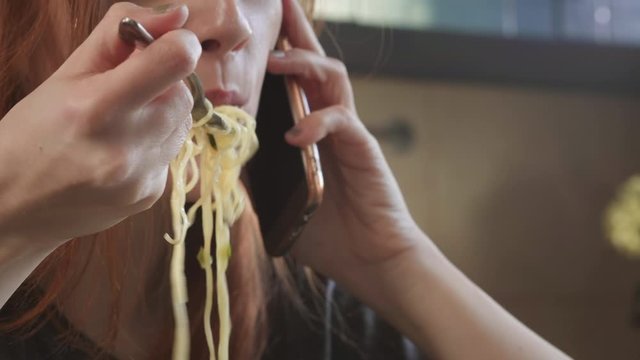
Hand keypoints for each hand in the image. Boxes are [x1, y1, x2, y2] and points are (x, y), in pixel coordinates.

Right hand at [0, 3, 199, 245]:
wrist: (11, 209)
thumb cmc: (33, 133)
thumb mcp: (65, 74)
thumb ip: (120, 36)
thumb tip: (178, 16)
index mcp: (98, 108)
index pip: (176, 61)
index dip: (178, 44)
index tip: (162, 47)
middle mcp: (125, 147)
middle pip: (183, 95)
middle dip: (161, 87)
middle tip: (124, 95)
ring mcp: (141, 177)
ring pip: (182, 125)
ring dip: (160, 116)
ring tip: (117, 127)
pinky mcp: (150, 196)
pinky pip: (170, 154)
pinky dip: (153, 146)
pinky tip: (118, 154)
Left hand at [268, 0, 426, 284]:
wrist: (369, 256)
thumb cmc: (327, 230)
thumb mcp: (276, 200)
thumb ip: (254, 177)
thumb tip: (220, 162)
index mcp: (309, 129)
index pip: (293, 82)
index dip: (280, 51)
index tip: (257, 30)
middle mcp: (328, 121)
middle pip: (314, 63)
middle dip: (297, 31)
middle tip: (280, 1)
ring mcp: (347, 131)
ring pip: (331, 78)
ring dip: (303, 65)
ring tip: (277, 61)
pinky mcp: (362, 147)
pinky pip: (341, 121)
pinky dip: (317, 122)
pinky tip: (296, 133)